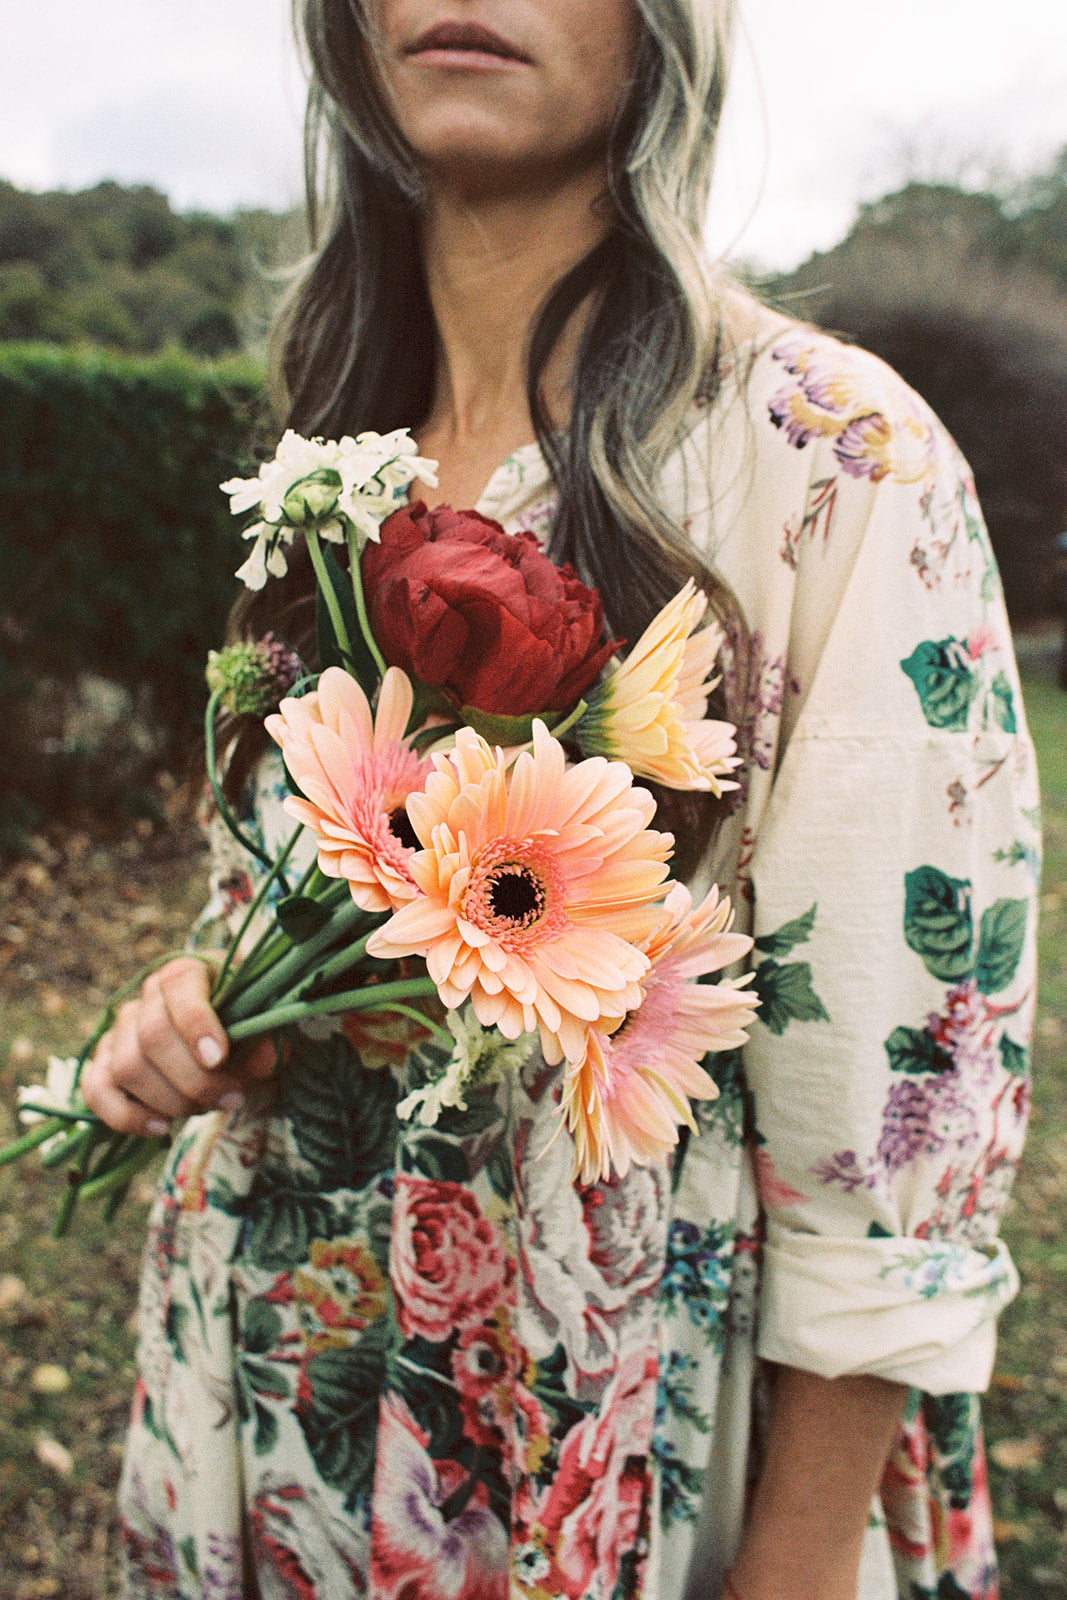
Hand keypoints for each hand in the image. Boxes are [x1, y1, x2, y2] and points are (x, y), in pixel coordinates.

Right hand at [81, 956, 275, 1136]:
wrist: (225, 1036)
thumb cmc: (243, 1025)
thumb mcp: (263, 1026)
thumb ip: (266, 1041)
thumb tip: (267, 1060)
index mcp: (187, 972)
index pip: (179, 985)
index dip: (195, 1023)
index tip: (219, 1058)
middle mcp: (147, 996)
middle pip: (152, 1036)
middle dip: (193, 1078)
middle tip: (231, 1098)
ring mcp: (120, 1029)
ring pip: (127, 1067)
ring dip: (170, 1100)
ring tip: (206, 1108)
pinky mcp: (104, 1063)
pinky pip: (96, 1091)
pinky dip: (125, 1115)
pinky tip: (161, 1127)